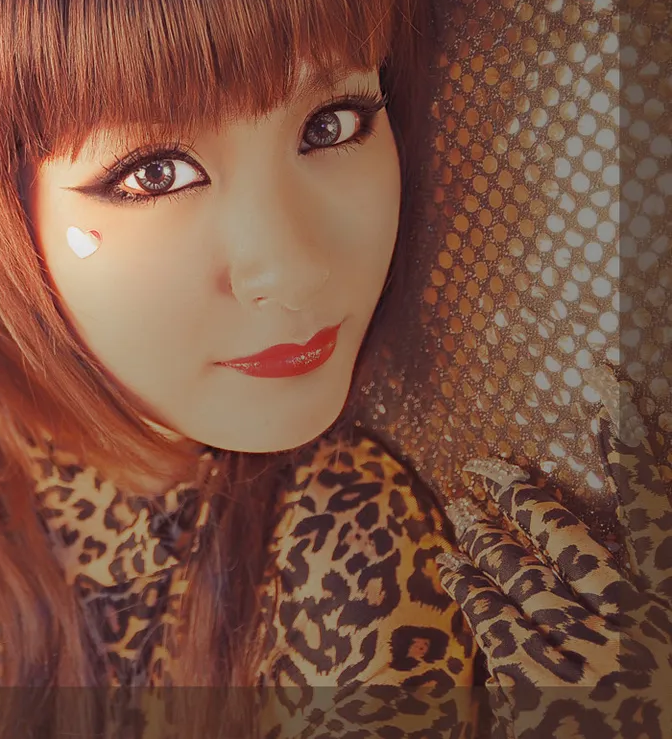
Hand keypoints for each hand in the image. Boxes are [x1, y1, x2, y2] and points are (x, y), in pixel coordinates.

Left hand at [434, 368, 671, 738]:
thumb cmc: (655, 712)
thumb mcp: (660, 653)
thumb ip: (633, 601)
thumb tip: (601, 564)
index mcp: (662, 616)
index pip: (653, 513)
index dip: (631, 451)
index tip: (609, 394)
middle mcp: (623, 631)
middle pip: (564, 541)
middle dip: (522, 498)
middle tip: (487, 465)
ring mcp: (576, 659)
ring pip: (519, 576)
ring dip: (486, 538)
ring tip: (460, 508)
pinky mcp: (535, 690)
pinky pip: (493, 621)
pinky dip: (470, 588)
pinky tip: (451, 564)